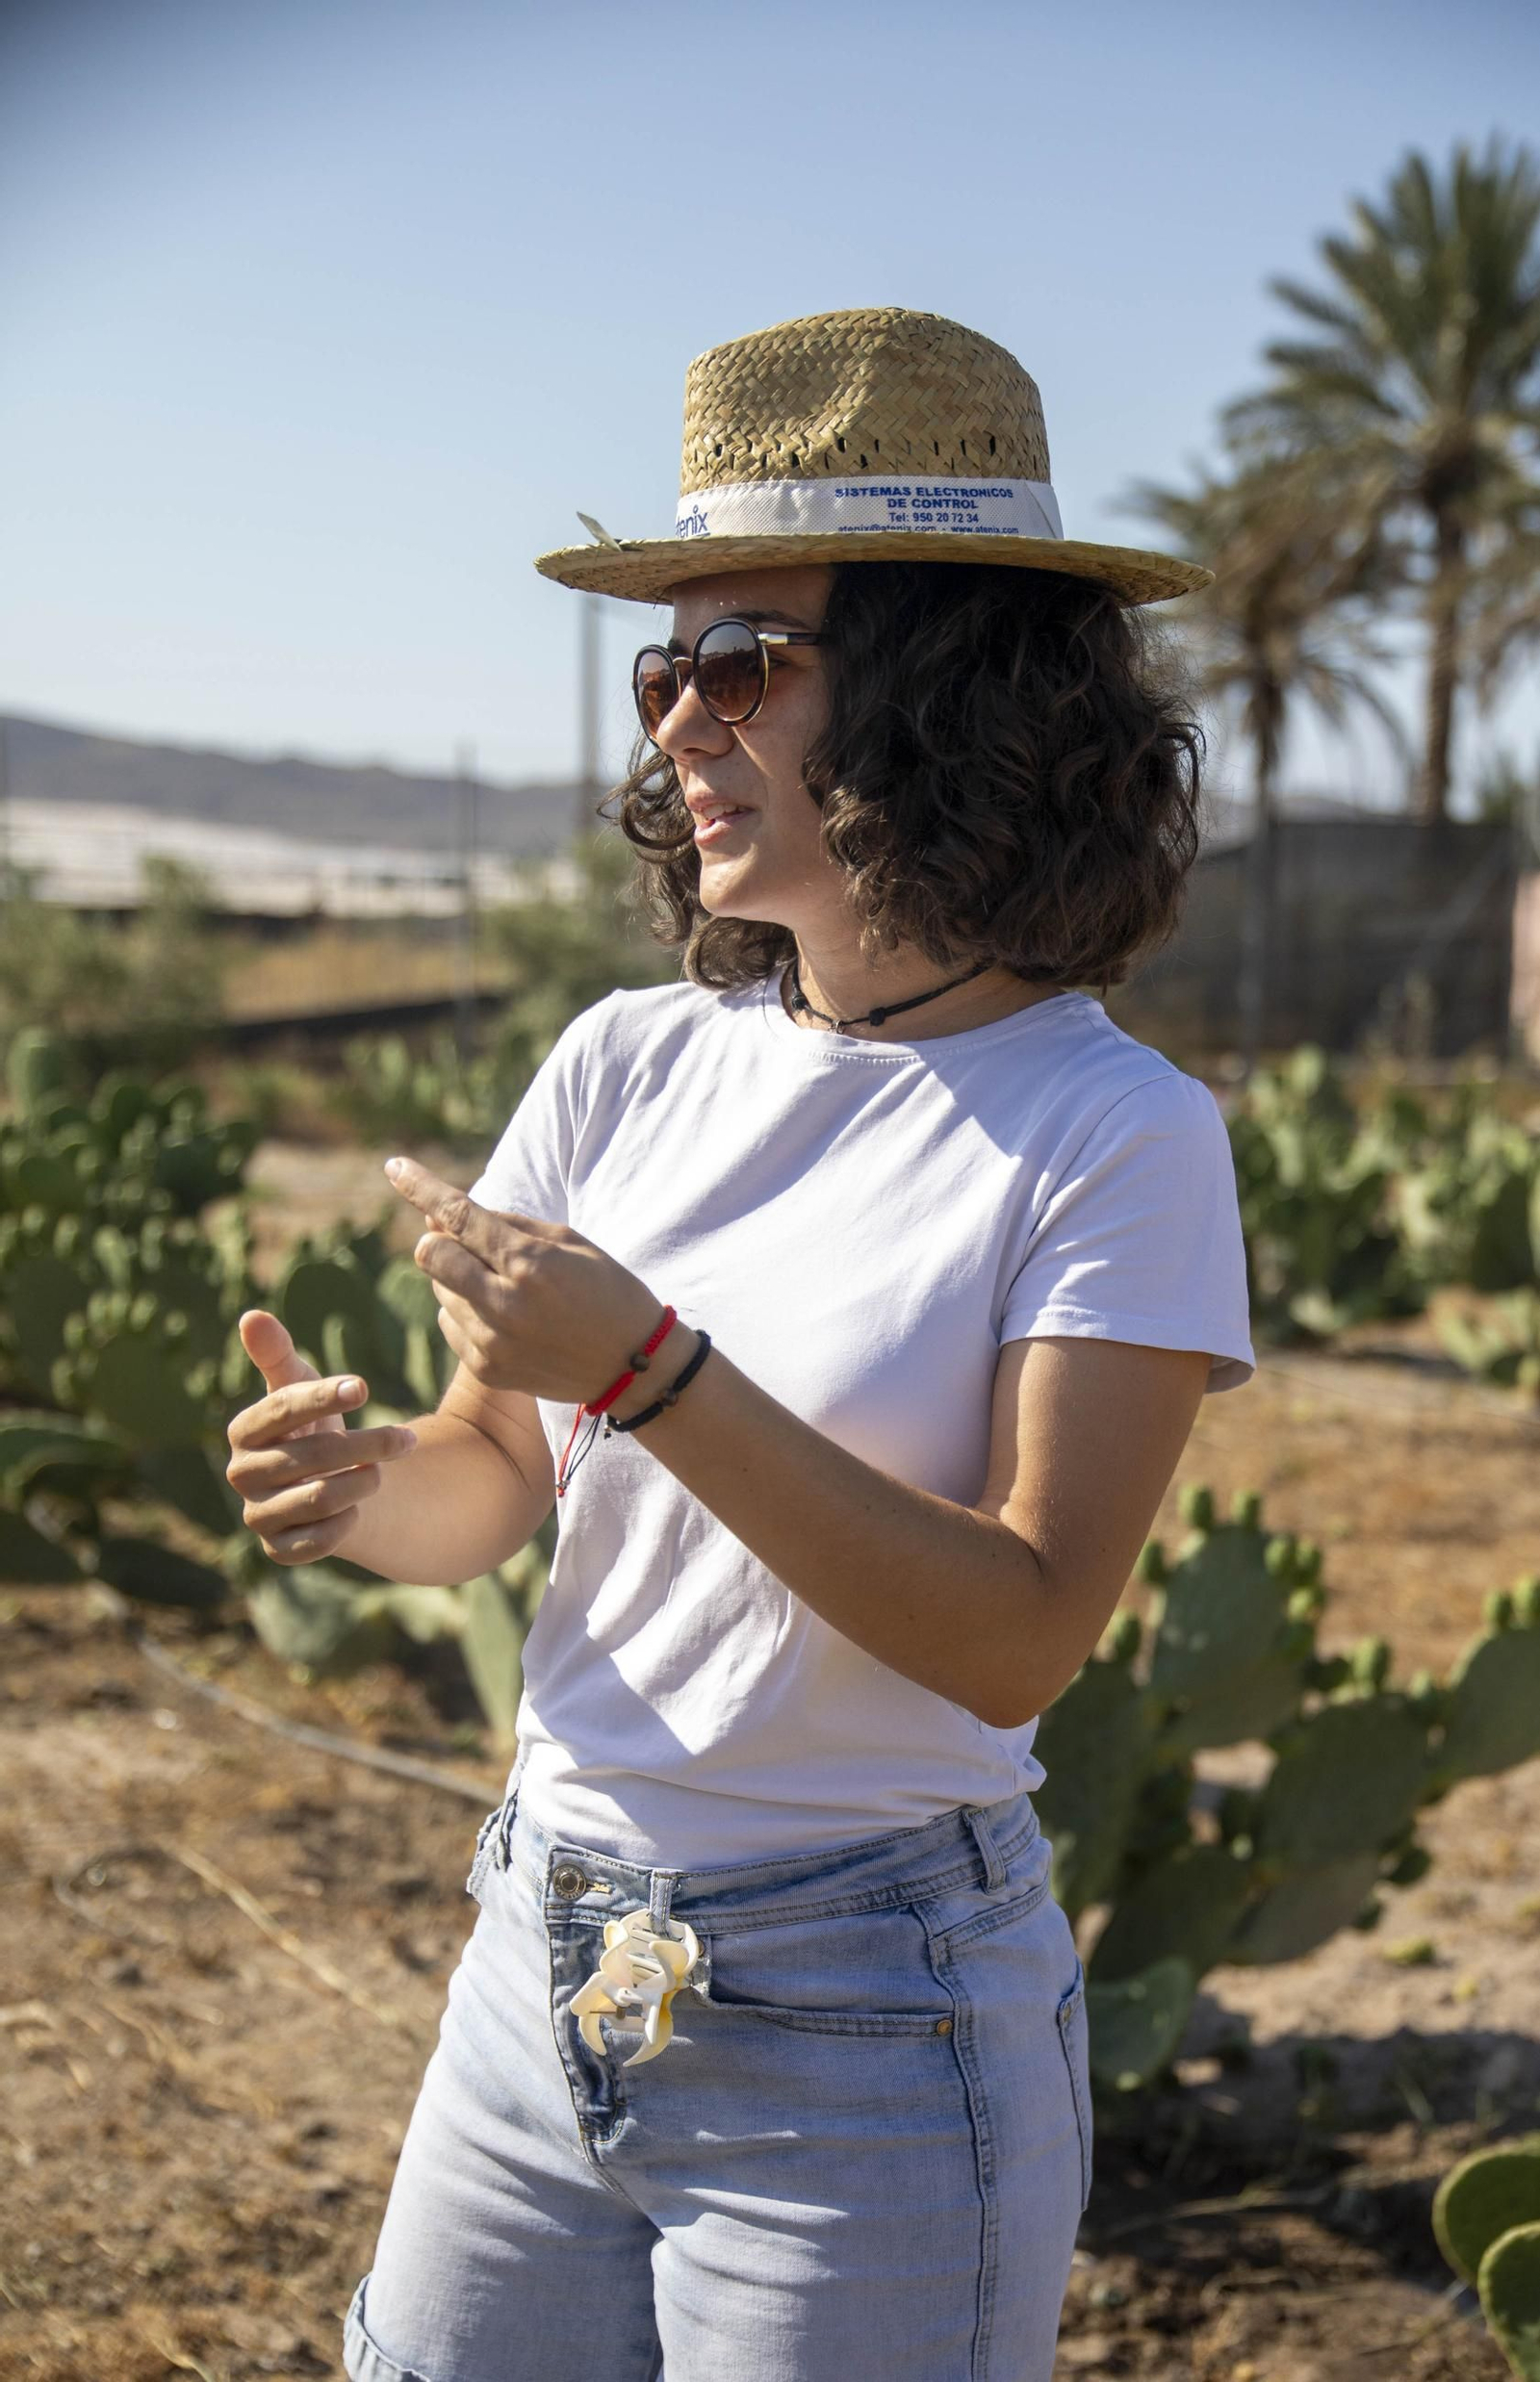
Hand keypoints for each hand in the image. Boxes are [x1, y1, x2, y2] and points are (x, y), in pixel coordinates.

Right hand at [226, 1309, 417, 1564]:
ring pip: (318, 1499)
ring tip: (380, 1471)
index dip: (322, 1397)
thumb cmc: (313, 1423)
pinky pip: (318, 1542)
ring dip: (362, 1482)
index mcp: (243, 1431)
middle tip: (406, 1438)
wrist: (327, 1479)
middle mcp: (242, 1475)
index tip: (363, 1386)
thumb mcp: (300, 1385)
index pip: (281, 1409)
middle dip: (366, 1445)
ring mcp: (257, 1516)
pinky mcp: (279, 1550)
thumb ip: (278, 1354)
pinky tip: (360, 1506)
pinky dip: (348, 1522)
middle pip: (310, 1458)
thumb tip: (251, 1316)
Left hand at [383, 1155, 663, 1403]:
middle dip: (441, 1240)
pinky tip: (505, 1317)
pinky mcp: (486, 1370)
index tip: (394, 1167)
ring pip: (439, 1291)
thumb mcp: (571, 1241)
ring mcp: (492, 1343)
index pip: (458, 1217)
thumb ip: (506, 1224)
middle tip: (471, 1241)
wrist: (634, 1367)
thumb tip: (443, 1216)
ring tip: (506, 1287)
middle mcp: (504, 1305)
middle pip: (431, 1255)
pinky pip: (449, 1324)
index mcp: (530, 1264)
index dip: (421, 1188)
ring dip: (459, 1277)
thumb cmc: (609, 1291)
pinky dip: (466, 1310)